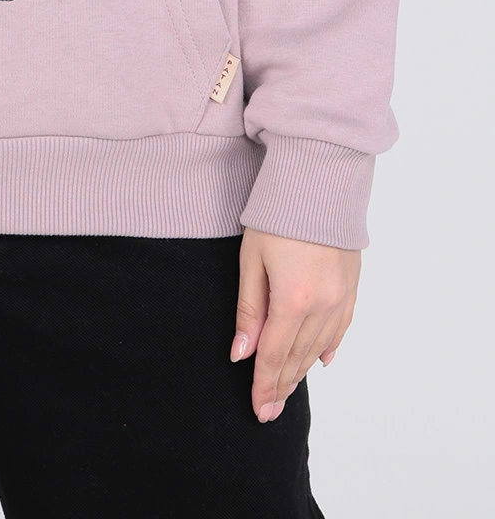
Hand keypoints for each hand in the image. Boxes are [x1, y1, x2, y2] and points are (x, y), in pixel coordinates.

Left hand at [230, 227, 359, 422]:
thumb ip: (249, 310)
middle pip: (297, 357)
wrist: (319, 182)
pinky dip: (327, 348)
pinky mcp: (352, 287)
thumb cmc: (278, 216)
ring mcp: (341, 298)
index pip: (274, 355)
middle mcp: (322, 306)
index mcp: (293, 301)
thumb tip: (241, 354)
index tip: (258, 409)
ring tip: (286, 390)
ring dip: (301, 371)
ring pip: (319, 348)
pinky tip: (319, 362)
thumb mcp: (252, 260)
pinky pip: (340, 328)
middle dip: (281, 386)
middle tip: (269, 411)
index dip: (264, 385)